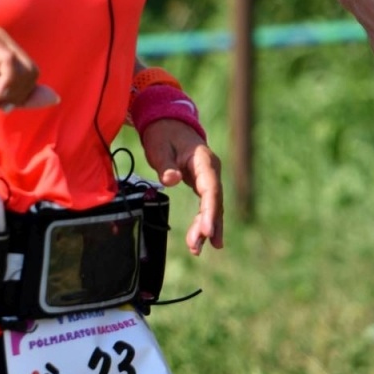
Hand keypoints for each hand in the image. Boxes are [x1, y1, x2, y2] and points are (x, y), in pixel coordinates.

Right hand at [0, 26, 58, 112]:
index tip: (3, 103)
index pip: (33, 71)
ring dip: (7, 91)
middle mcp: (2, 37)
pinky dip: (2, 85)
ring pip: (22, 68)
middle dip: (16, 93)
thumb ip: (26, 96)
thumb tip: (56, 97)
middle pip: (31, 70)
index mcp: (7, 47)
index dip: (22, 93)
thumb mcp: (0, 98)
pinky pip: (8, 64)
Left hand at [140, 119, 222, 254]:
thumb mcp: (159, 146)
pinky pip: (207, 205)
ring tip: (197, 250)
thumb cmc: (163, 134)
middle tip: (196, 247)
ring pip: (212, 207)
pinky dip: (205, 222)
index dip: (210, 211)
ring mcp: (209, 178)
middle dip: (207, 226)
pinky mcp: (203, 184)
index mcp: (204, 161)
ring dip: (206, 228)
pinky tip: (204, 240)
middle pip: (214, 202)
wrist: (168, 123)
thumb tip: (170, 180)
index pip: (211, 190)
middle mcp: (211, 171)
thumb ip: (165, 164)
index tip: (207, 231)